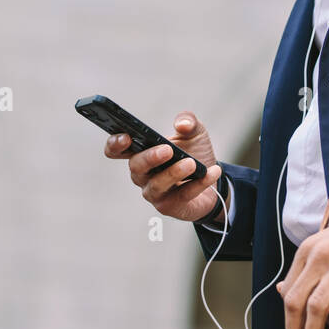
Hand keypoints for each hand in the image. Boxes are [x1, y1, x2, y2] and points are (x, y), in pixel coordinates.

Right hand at [102, 112, 223, 223]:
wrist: (213, 180)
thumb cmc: (195, 153)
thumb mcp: (194, 133)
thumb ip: (188, 122)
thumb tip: (182, 124)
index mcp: (141, 152)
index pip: (117, 150)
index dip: (115, 144)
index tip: (126, 137)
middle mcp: (142, 174)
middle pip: (136, 167)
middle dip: (150, 157)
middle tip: (168, 149)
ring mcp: (154, 192)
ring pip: (157, 185)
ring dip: (173, 173)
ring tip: (191, 163)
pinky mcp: (169, 206)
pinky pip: (182, 195)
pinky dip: (198, 183)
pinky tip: (212, 172)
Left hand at [276, 209, 328, 328]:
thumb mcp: (324, 243)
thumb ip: (305, 265)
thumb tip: (281, 289)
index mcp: (308, 249)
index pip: (289, 289)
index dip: (288, 315)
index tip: (295, 327)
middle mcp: (321, 257)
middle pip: (296, 300)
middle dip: (294, 328)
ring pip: (316, 307)